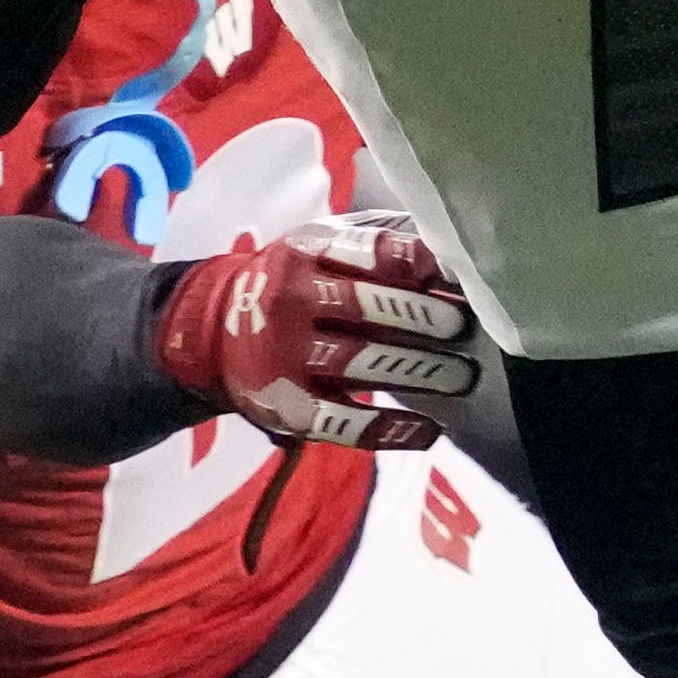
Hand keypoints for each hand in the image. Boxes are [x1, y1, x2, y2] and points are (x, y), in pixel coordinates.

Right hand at [147, 212, 485, 450]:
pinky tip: (428, 430)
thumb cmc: (294, 283)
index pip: (376, 251)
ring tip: (461, 376)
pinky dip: (391, 429)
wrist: (213, 331)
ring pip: (364, 363)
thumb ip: (378, 247)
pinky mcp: (287, 408)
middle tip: (463, 328)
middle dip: (426, 319)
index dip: (424, 264)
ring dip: (422, 372)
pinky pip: (345, 421)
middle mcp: (294, 299)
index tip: (464, 276)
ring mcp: (287, 356)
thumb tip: (455, 255)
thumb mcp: (321, 247)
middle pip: (370, 307)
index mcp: (308, 250)